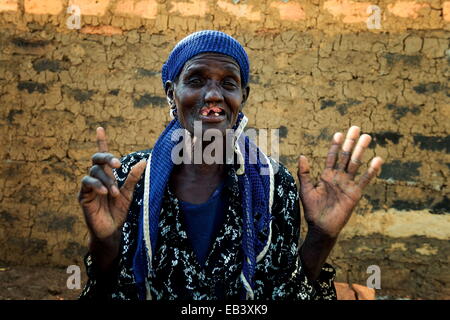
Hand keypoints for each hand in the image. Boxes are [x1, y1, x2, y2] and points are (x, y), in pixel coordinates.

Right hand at [78, 127, 145, 265]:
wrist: (112, 230)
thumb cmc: (119, 212)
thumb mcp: (129, 193)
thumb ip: (133, 178)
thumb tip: (144, 161)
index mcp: (108, 175)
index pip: (103, 155)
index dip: (101, 142)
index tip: (100, 129)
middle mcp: (97, 178)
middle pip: (96, 159)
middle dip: (106, 157)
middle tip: (118, 164)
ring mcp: (89, 187)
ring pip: (94, 172)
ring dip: (106, 180)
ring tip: (114, 192)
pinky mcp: (83, 196)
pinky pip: (87, 184)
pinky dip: (96, 185)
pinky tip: (104, 191)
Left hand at [297, 126, 382, 238]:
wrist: (322, 227)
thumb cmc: (312, 209)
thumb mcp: (305, 189)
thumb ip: (304, 173)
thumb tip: (302, 155)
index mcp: (326, 175)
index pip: (332, 157)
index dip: (335, 145)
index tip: (339, 133)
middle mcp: (338, 177)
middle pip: (345, 156)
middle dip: (350, 143)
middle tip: (356, 128)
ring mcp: (347, 184)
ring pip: (355, 164)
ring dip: (360, 151)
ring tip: (367, 137)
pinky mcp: (355, 193)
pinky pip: (364, 179)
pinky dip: (371, 170)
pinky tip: (377, 159)